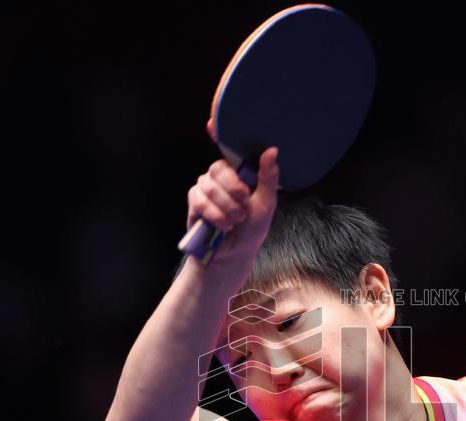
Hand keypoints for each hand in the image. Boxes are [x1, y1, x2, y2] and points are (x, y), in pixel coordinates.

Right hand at [186, 117, 279, 258]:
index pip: (227, 147)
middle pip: (219, 168)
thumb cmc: (252, 227)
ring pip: (210, 186)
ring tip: (235, 221)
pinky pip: (200, 200)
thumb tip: (271, 150)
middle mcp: (220, 176)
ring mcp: (205, 187)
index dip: (217, 132)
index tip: (211, 123)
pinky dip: (214, 214)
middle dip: (233, 189)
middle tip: (243, 206)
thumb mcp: (266, 203)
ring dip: (226, 207)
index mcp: (239, 171)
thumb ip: (268, 178)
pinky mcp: (194, 201)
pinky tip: (222, 225)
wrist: (235, 253)